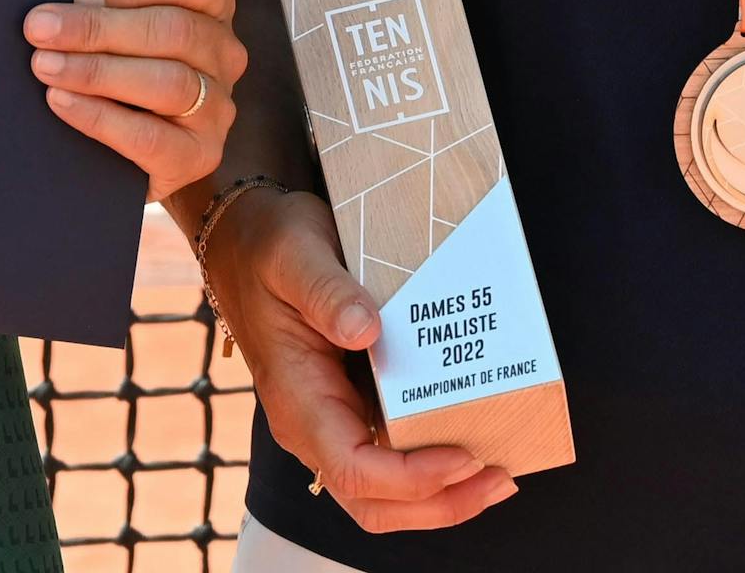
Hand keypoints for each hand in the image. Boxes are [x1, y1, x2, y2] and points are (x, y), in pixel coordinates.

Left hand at [24, 0, 243, 199]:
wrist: (117, 158)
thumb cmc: (114, 73)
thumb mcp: (116, 29)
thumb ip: (106, 7)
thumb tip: (81, 5)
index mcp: (212, 7)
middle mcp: (224, 54)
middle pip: (175, 30)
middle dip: (98, 29)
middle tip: (40, 30)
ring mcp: (218, 107)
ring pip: (170, 82)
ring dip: (98, 72)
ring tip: (47, 66)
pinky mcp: (200, 156)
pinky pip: (152, 137)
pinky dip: (101, 117)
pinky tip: (63, 102)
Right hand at [203, 186, 515, 530]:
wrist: (244, 240)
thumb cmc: (268, 245)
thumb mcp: (294, 254)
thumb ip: (326, 291)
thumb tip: (366, 329)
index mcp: (297, 398)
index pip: (353, 469)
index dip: (411, 477)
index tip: (465, 454)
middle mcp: (311, 425)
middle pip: (373, 502)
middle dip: (439, 504)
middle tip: (500, 478)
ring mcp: (330, 422)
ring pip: (383, 494)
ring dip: (442, 495)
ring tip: (499, 475)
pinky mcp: (350, 409)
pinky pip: (391, 460)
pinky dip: (434, 468)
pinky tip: (476, 445)